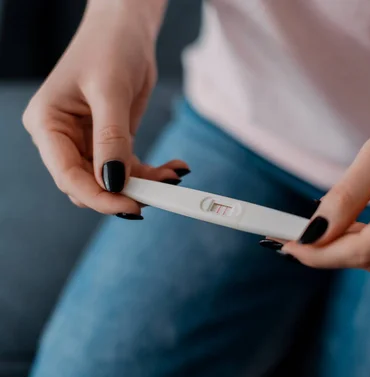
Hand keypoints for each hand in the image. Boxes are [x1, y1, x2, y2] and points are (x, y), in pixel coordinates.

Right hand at [22, 1, 185, 216]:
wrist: (126, 30)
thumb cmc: (109, 48)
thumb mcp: (110, 92)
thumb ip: (111, 139)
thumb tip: (114, 182)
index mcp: (48, 124)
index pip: (67, 175)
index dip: (99, 197)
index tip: (131, 205)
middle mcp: (64, 138)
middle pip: (89, 184)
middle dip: (124, 192)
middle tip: (160, 193)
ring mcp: (88, 142)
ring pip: (113, 181)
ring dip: (144, 184)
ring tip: (173, 176)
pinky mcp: (112, 142)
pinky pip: (130, 169)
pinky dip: (152, 173)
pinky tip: (174, 168)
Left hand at [282, 67, 369, 271]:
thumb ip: (347, 195)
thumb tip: (312, 231)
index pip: (365, 249)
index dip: (321, 253)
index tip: (285, 244)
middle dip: (327, 249)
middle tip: (289, 232)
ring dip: (346, 246)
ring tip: (318, 224)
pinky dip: (368, 243)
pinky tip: (350, 226)